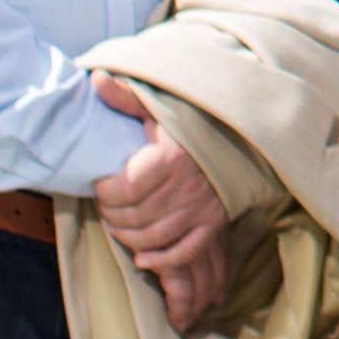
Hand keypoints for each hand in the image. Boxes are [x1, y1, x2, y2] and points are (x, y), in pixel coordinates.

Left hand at [93, 78, 230, 333]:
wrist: (242, 132)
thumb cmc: (195, 120)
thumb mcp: (161, 104)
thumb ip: (127, 97)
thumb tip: (96, 79)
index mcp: (170, 157)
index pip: (123, 188)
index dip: (104, 190)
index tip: (99, 183)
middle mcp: (186, 187)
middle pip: (134, 215)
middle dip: (112, 214)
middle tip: (106, 206)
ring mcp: (202, 208)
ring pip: (153, 236)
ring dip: (129, 237)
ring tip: (119, 227)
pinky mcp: (214, 223)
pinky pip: (184, 251)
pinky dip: (161, 259)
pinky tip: (143, 258)